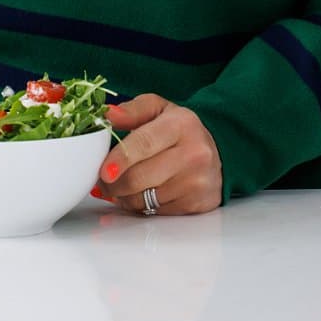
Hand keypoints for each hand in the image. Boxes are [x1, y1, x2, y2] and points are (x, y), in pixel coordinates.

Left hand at [94, 94, 222, 215]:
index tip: (103, 171)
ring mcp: (196, 182)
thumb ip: (132, 110)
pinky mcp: (196, 204)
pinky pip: (156, 211)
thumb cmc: (181, 130)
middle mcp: (193, 154)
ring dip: (124, 196)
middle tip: (102, 180)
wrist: (218, 151)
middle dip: (113, 183)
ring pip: (144, 198)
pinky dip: (141, 206)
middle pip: (140, 177)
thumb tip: (108, 115)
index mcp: (181, 125)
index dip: (120, 158)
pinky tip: (141, 193)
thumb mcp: (160, 109)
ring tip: (120, 185)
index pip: (144, 143)